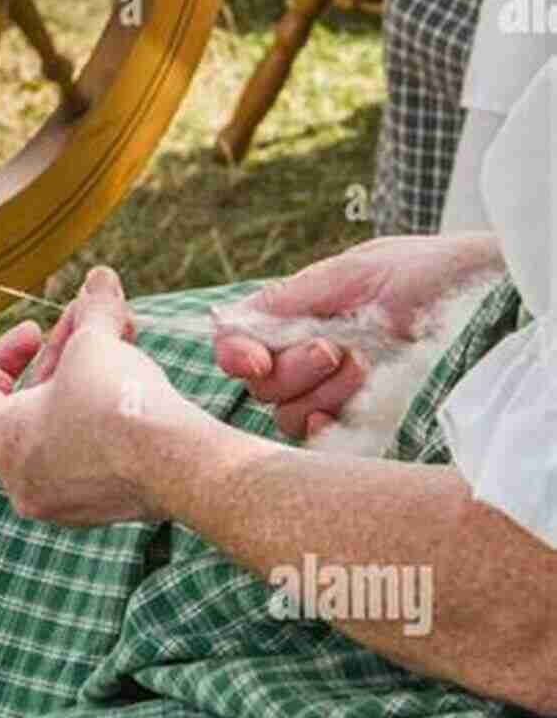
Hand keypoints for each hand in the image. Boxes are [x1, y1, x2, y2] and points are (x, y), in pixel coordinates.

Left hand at [0, 266, 197, 524]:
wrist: (176, 464)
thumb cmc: (115, 403)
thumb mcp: (95, 342)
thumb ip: (92, 309)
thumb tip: (100, 278)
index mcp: (2, 441)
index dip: (2, 353)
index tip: (35, 329)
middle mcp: (23, 479)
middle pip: (30, 405)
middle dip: (61, 355)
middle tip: (89, 321)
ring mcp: (64, 499)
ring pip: (65, 428)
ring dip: (86, 381)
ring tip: (120, 340)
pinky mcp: (104, 506)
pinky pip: (93, 455)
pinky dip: (105, 418)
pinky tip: (137, 382)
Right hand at [212, 231, 502, 441]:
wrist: (490, 306)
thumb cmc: (433, 276)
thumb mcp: (360, 271)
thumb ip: (294, 297)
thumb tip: (228, 320)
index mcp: (304, 320)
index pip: (242, 347)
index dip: (236, 355)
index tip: (254, 360)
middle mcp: (314, 361)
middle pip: (261, 388)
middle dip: (291, 369)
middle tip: (335, 349)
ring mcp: (340, 397)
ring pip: (288, 417)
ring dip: (318, 393)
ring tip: (364, 367)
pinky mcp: (367, 427)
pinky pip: (323, 446)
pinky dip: (325, 431)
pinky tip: (345, 412)